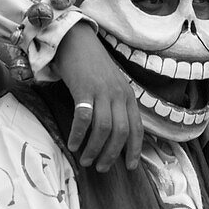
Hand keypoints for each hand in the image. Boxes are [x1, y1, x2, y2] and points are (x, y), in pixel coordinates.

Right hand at [53, 23, 143, 171]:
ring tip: (85, 160)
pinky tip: (72, 144)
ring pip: (104, 129)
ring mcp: (102, 91)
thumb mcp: (110, 84)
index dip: (135, 149)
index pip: (137, 128)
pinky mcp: (84, 88)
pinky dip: (78, 134)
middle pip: (121, 132)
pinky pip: (84, 118)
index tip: (131, 167)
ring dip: (95, 149)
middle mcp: (118, 94)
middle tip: (101, 168)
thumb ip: (114, 104)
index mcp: (127, 95)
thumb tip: (113, 133)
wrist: (75, 39)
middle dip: (112, 154)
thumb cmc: (91, 64)